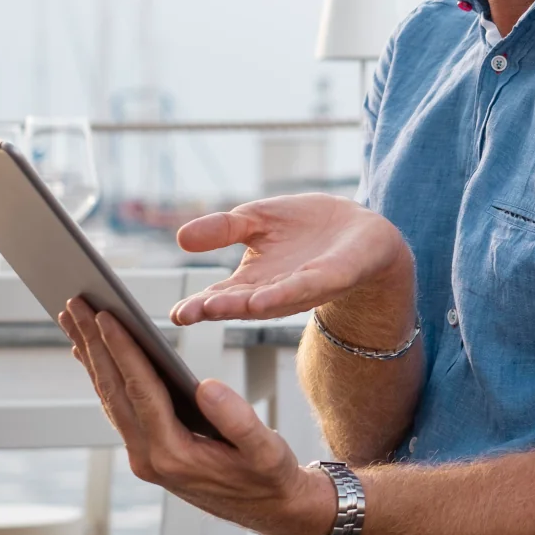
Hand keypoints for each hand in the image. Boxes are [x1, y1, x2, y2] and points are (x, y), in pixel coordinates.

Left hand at [59, 297, 336, 534]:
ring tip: (73, 319)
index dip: (122, 351)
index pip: (141, 392)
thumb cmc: (271, 476)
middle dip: (91, 344)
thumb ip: (238, 420)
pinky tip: (94, 354)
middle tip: (73, 302)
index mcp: (174, 455)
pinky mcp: (149, 451)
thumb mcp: (267, 449)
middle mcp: (149, 457)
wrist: (272, 510)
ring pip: (110, 398)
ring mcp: (145, 456)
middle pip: (113, 391)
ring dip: (91, 356)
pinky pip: (120, 407)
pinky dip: (105, 375)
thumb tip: (205, 385)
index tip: (104, 316)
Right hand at [169, 193, 412, 326]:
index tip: (174, 314)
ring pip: (268, 300)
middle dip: (212, 308)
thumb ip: (223, 229)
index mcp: (252, 280)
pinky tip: (263, 299)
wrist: (360, 230)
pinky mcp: (329, 277)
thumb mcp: (256, 219)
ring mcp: (301, 287)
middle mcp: (273, 290)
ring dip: (242, 304)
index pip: (218, 295)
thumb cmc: (305, 228)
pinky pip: (304, 286)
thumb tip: (182, 237)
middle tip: (184, 315)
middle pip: (238, 303)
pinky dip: (283, 293)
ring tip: (215, 307)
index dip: (197, 305)